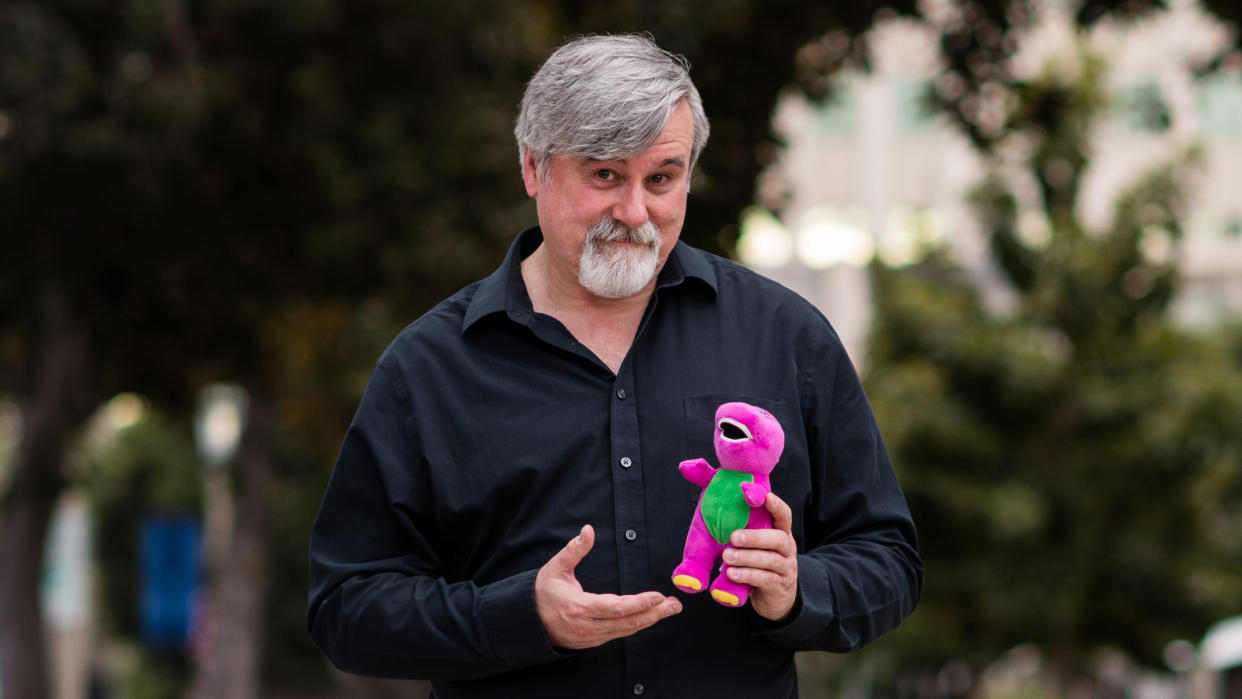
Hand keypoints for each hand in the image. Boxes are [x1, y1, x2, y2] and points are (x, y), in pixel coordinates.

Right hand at [535, 525, 681, 648]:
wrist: (527, 622)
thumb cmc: (542, 593)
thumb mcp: (556, 568)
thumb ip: (574, 549)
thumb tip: (589, 530)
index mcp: (579, 607)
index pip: (616, 608)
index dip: (639, 603)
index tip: (657, 596)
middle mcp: (588, 626)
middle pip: (627, 623)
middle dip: (654, 614)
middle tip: (675, 605)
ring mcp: (591, 637)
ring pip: (626, 631)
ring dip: (649, 620)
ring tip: (669, 609)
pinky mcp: (592, 642)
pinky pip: (618, 634)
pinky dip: (635, 625)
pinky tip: (649, 617)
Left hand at [725, 493, 798, 621]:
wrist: (776, 598)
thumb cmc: (761, 565)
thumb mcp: (757, 546)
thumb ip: (745, 533)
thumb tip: (716, 514)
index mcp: (781, 533)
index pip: (784, 516)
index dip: (776, 506)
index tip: (765, 497)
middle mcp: (788, 549)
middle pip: (779, 538)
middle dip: (756, 537)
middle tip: (733, 537)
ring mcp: (786, 568)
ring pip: (771, 560)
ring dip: (747, 557)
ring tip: (727, 557)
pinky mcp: (780, 586)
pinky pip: (765, 579)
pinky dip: (747, 575)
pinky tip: (732, 574)